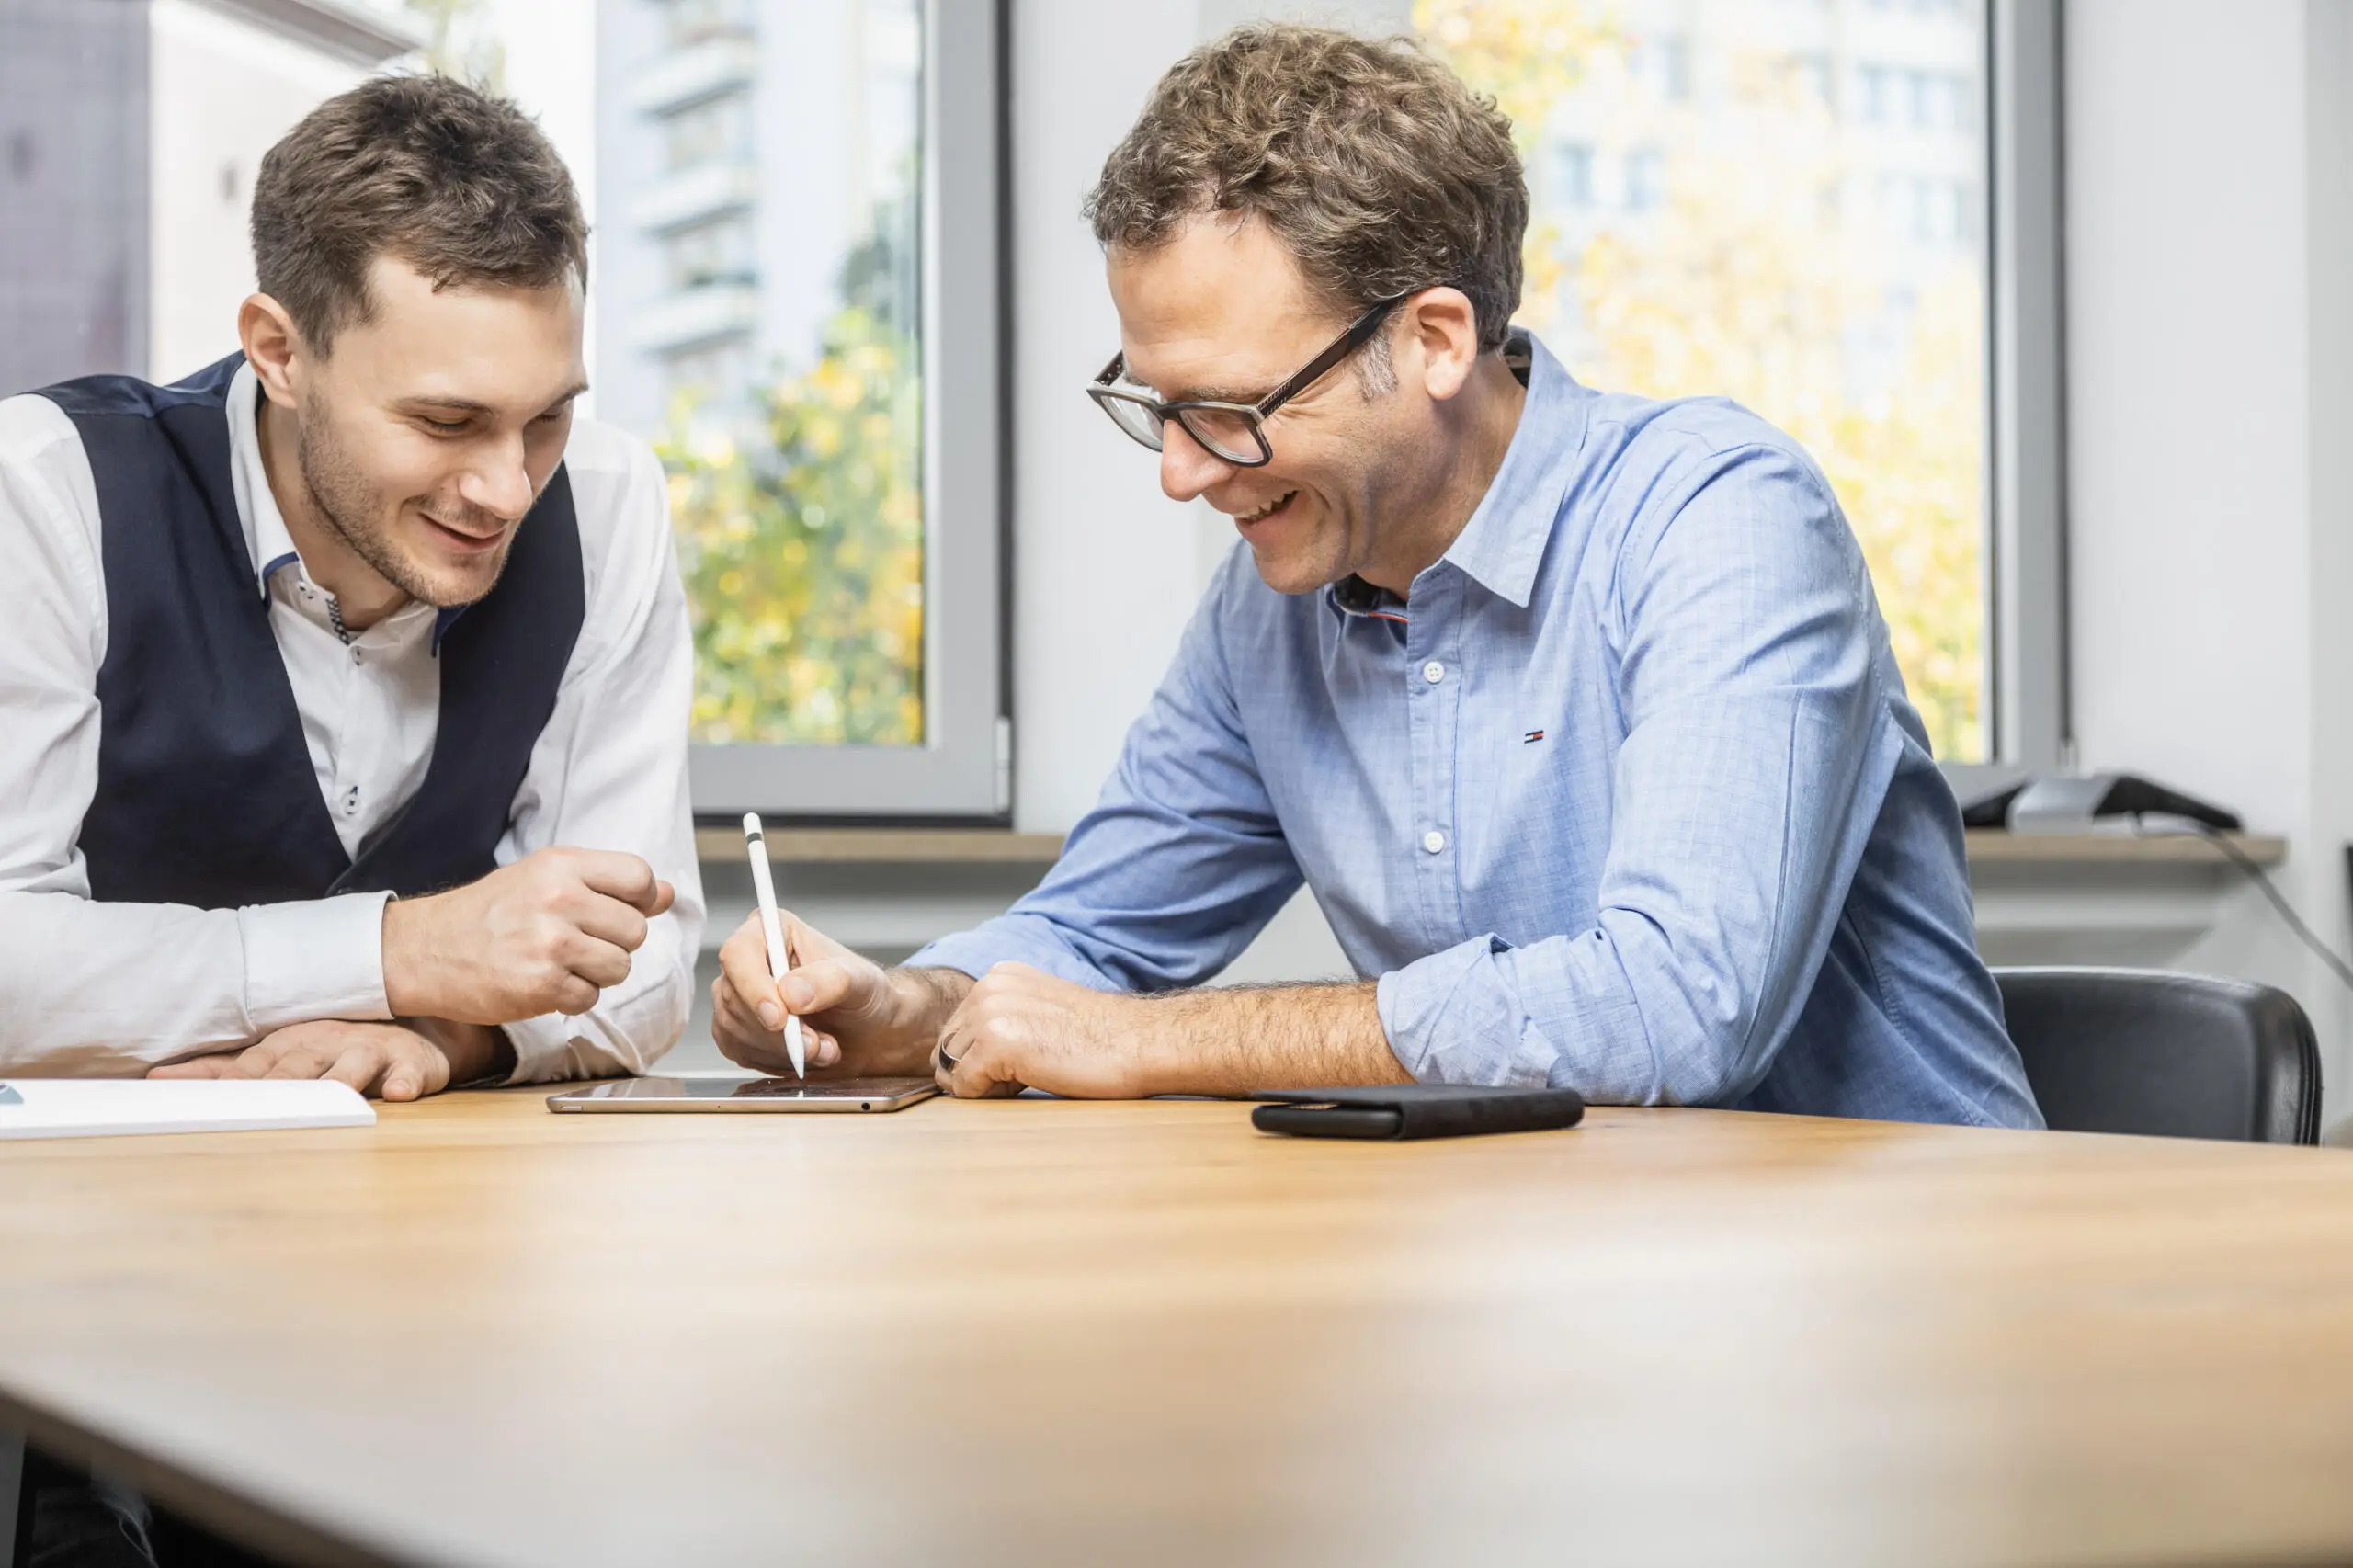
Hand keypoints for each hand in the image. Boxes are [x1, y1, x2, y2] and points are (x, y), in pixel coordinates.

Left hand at [147, 1020, 485, 1100]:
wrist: (413, 1033)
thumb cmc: (336, 1048)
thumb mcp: (279, 1055)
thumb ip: (224, 1071)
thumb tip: (154, 1079)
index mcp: (287, 1046)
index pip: (249, 1066)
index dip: (223, 1084)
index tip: (191, 1100)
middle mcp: (323, 1044)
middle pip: (296, 1068)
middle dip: (275, 1085)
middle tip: (251, 1108)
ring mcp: (368, 1051)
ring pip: (351, 1065)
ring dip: (339, 1081)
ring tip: (329, 1096)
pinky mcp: (410, 1063)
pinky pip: (409, 1073)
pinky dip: (404, 1082)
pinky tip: (398, 1093)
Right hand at [382, 847, 673, 1024]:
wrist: (424, 950)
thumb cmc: (489, 913)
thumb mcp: (544, 877)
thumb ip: (607, 883)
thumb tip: (666, 894)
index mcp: (562, 866)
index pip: (640, 877)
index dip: (640, 899)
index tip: (619, 910)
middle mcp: (559, 900)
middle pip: (635, 930)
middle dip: (614, 943)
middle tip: (577, 942)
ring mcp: (551, 944)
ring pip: (619, 967)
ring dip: (597, 974)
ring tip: (560, 963)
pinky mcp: (541, 985)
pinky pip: (590, 998)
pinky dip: (572, 998)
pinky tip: (543, 983)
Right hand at [712, 912, 952, 1077]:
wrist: (870, 1030)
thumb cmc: (864, 994)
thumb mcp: (859, 981)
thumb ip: (827, 981)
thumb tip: (789, 993)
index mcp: (772, 931)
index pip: (739, 954)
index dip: (753, 987)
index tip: (779, 1017)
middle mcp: (749, 962)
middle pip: (735, 998)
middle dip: (778, 1031)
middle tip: (815, 1044)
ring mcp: (739, 998)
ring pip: (736, 1030)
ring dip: (783, 1049)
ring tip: (823, 1047)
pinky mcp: (738, 1032)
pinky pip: (740, 1052)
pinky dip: (776, 1061)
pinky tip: (807, 1056)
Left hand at [933, 963, 1169, 1098]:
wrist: (1139, 1043)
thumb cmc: (1100, 1038)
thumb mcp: (1040, 1009)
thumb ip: (1003, 1017)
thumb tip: (959, 1056)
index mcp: (999, 975)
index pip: (955, 1030)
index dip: (982, 1056)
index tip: (1026, 1055)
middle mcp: (988, 986)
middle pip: (946, 1049)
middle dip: (977, 1070)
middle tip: (1029, 1069)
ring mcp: (990, 1013)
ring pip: (951, 1069)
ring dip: (984, 1083)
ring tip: (1032, 1072)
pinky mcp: (997, 1043)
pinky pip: (964, 1087)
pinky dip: (990, 1096)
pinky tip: (1030, 1080)